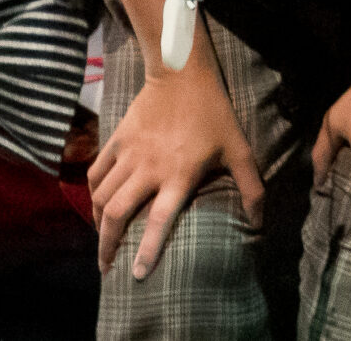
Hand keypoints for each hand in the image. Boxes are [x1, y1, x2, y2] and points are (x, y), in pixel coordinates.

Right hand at [87, 56, 264, 279]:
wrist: (183, 75)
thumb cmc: (215, 114)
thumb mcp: (239, 149)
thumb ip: (251, 188)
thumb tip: (258, 224)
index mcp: (179, 174)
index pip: (158, 220)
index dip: (146, 250)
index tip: (135, 275)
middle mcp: (149, 169)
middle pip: (116, 214)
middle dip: (107, 246)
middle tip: (106, 268)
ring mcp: (129, 155)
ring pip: (101, 197)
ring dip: (97, 224)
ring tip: (101, 243)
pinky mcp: (115, 141)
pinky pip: (95, 174)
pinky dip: (91, 194)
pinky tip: (96, 207)